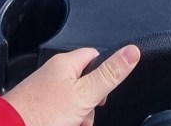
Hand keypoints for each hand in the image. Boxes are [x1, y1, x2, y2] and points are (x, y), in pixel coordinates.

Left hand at [3, 45, 140, 125]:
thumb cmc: (42, 113)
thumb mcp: (85, 94)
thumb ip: (109, 74)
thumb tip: (132, 51)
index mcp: (65, 63)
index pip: (95, 56)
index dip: (104, 73)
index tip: (104, 92)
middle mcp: (53, 73)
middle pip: (85, 83)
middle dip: (90, 103)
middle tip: (84, 115)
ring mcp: (44, 90)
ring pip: (73, 101)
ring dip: (78, 116)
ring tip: (71, 124)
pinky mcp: (37, 106)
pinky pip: (60, 112)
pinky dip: (64, 120)